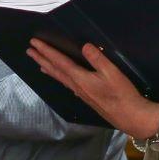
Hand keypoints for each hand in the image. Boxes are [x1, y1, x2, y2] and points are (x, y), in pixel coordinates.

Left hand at [26, 39, 158, 138]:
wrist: (129, 117)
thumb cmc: (121, 94)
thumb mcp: (112, 73)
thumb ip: (97, 59)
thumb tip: (85, 46)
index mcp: (80, 78)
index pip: (59, 61)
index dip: (46, 51)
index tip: (34, 43)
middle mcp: (76, 86)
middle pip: (55, 70)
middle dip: (41, 59)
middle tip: (29, 51)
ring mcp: (80, 93)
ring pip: (60, 78)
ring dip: (48, 68)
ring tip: (39, 64)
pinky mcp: (86, 97)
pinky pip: (67, 83)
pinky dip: (59, 77)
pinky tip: (61, 78)